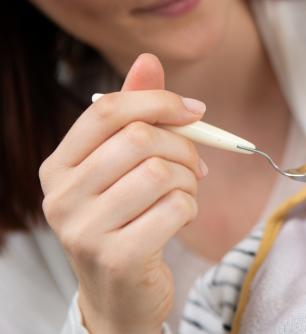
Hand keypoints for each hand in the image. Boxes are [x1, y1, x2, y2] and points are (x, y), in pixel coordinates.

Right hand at [40, 53, 206, 333]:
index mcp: (59, 166)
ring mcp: (84, 229)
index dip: (158, 101)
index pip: (106, 111)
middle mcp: (62, 196)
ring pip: (162, 173)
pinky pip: (177, 207)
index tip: (196, 110)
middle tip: (197, 164)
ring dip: (190, 180)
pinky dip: (192, 208)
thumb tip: (148, 60)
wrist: (121, 293)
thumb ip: (136, 114)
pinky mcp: (117, 256)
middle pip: (140, 139)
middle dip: (185, 146)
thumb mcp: (125, 166)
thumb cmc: (127, 219)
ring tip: (186, 193)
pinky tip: (180, 219)